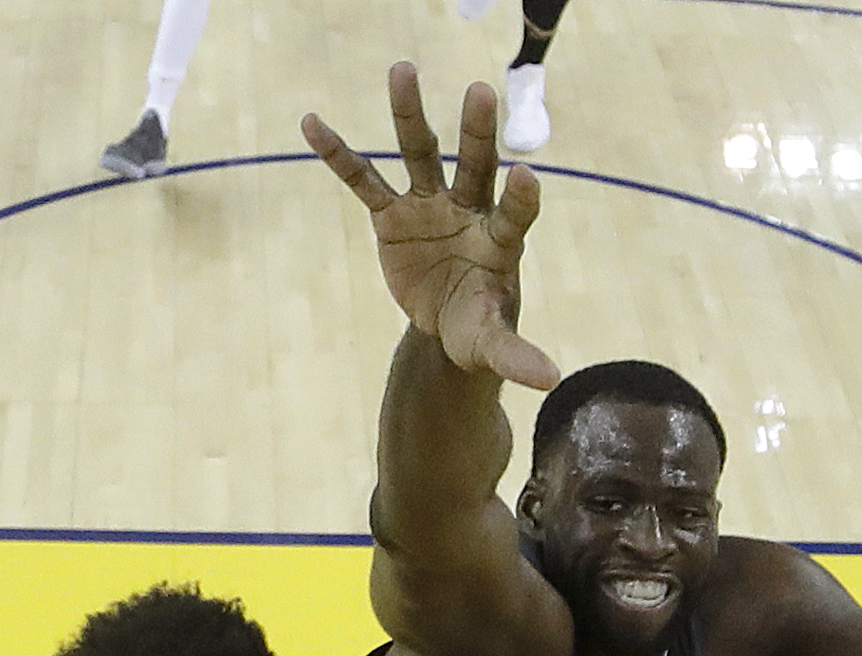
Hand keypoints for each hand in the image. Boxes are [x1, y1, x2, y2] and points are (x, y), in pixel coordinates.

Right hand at [303, 64, 559, 390]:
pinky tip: (312, 122)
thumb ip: (516, 355)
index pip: (514, 214)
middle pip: (475, 166)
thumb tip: (549, 379)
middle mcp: (468, 211)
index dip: (520, 198)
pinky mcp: (392, 215)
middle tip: (480, 91)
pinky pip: (364, 180)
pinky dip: (339, 155)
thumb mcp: (493, 345)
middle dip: (476, 132)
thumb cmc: (478, 327)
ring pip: (420, 154)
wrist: (445, 322)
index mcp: (500, 242)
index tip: (525, 176)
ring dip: (410, 115)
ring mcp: (429, 206)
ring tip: (402, 70)